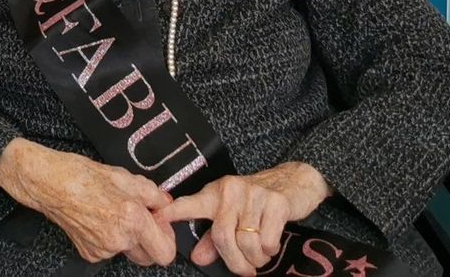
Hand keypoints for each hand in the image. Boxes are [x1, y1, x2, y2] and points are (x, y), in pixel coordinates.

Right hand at [0, 138, 176, 265]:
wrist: (48, 183)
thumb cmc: (80, 175)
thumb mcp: (123, 175)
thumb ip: (152, 193)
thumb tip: (165, 203)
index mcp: (132, 218)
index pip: (166, 252)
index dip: (167, 238)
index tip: (159, 223)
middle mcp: (119, 239)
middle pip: (150, 257)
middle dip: (149, 240)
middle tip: (140, 218)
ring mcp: (103, 249)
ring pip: (129, 251)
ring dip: (128, 237)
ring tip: (112, 212)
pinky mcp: (90, 253)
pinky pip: (110, 250)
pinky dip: (109, 237)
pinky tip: (98, 218)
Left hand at [165, 162, 329, 275]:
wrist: (293, 182)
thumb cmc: (256, 203)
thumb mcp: (231, 214)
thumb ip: (213, 237)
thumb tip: (198, 258)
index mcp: (215, 194)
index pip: (190, 203)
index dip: (173, 212)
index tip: (156, 218)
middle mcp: (231, 190)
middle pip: (222, 237)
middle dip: (234, 262)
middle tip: (245, 269)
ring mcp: (253, 194)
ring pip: (246, 242)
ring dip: (255, 259)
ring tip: (260, 256)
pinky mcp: (276, 202)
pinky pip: (267, 240)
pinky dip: (270, 250)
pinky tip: (271, 243)